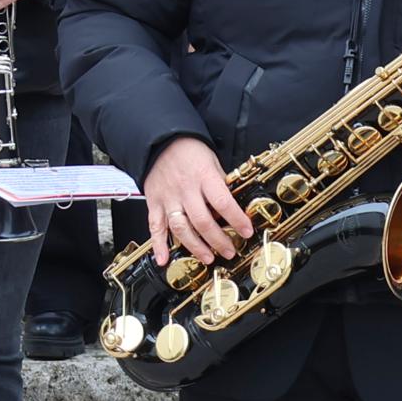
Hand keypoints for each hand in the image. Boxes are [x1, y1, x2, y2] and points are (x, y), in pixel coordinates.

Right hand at [145, 136, 252, 266]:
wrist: (161, 141)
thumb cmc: (189, 150)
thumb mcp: (212, 162)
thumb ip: (220, 184)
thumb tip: (233, 206)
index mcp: (204, 177)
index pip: (223, 202)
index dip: (237, 219)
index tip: (247, 231)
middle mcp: (185, 190)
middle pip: (202, 221)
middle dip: (218, 240)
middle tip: (229, 251)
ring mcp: (169, 198)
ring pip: (181, 228)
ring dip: (195, 246)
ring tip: (208, 257)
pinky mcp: (154, 203)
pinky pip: (155, 227)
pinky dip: (158, 245)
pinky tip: (164, 259)